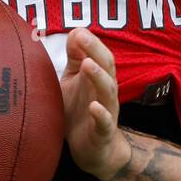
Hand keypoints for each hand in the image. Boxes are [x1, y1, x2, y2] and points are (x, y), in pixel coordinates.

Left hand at [59, 27, 129, 179]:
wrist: (92, 150)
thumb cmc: (80, 111)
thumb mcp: (73, 81)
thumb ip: (74, 58)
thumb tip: (75, 31)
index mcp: (98, 77)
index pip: (99, 54)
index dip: (90, 41)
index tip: (77, 30)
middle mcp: (105, 91)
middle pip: (106, 66)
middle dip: (95, 50)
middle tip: (82, 37)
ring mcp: (107, 111)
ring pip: (108, 90)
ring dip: (98, 76)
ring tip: (87, 64)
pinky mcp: (103, 133)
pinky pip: (105, 123)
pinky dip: (101, 114)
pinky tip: (93, 106)